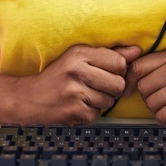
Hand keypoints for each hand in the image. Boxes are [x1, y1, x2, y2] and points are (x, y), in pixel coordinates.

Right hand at [13, 44, 141, 124]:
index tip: (110, 72)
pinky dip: (90, 112)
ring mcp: (74, 92)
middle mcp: (76, 70)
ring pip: (109, 101)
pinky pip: (97, 114)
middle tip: (98, 86)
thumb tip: (138, 51)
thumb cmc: (58, 76)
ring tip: (85, 95)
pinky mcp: (72, 111)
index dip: (119, 70)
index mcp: (79, 53)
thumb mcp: (80, 57)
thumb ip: (110, 54)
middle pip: (118, 84)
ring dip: (101, 101)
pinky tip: (77, 105)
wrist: (27, 98)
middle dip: (113, 88)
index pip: (119, 62)